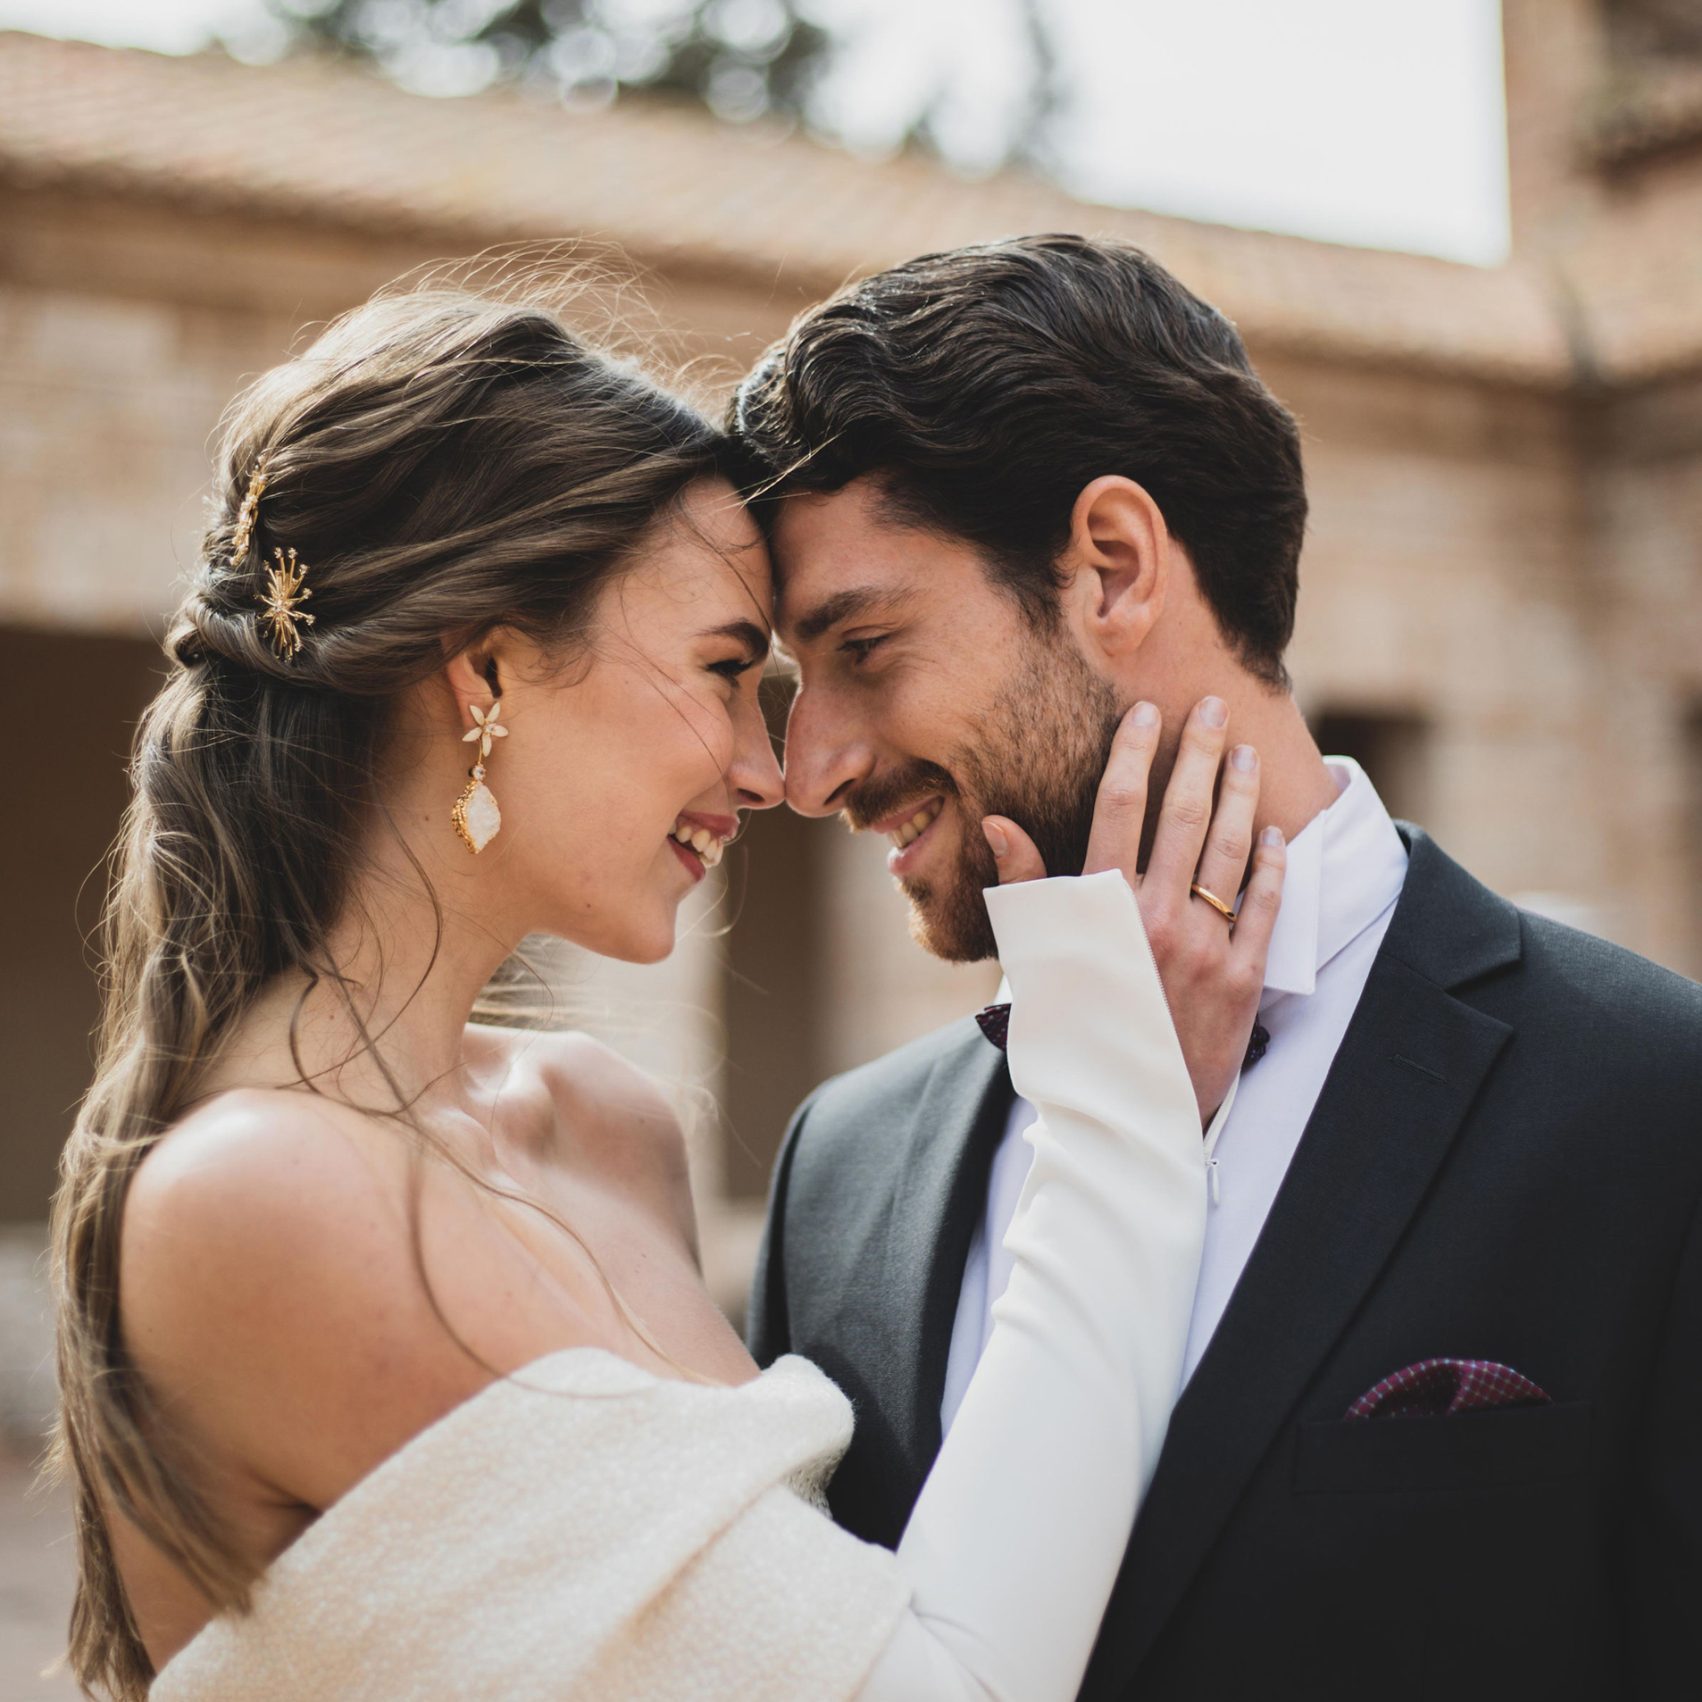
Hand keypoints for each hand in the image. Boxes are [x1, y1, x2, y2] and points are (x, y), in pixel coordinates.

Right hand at [983, 698, 1284, 1124]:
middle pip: (1183, 815)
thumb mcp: (1035, 958)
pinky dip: (1274, 866)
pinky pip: (1265, 908)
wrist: (1120, 1112)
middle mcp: (1152, 919)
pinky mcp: (1242, 980)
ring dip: (1243, 796)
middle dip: (1200, 754)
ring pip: (1231, 852)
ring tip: (1248, 756)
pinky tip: (1275, 833)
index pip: (1118, 808)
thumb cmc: (1068, 1032)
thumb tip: (998, 822)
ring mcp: (1202, 948)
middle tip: (1215, 710)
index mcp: (1099, 909)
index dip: (1134, 753)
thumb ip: (1027, 886)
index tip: (1148, 713)